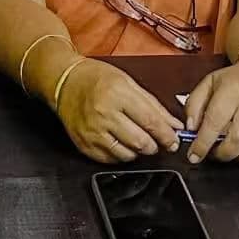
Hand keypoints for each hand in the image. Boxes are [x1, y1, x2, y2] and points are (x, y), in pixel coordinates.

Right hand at [55, 59, 182, 163]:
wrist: (64, 82)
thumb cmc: (96, 78)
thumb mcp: (128, 82)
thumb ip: (154, 105)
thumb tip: (174, 125)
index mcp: (117, 94)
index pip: (150, 122)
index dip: (167, 135)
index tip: (174, 140)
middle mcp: (104, 114)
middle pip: (140, 142)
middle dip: (155, 146)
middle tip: (158, 142)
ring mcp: (92, 132)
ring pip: (127, 155)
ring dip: (138, 151)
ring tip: (138, 140)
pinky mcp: (84, 145)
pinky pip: (111, 160)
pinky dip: (121, 155)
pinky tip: (122, 142)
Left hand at [183, 50, 238, 165]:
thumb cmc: (236, 81)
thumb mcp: (209, 83)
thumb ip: (194, 104)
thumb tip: (190, 129)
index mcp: (233, 90)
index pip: (215, 122)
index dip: (202, 143)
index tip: (194, 155)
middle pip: (238, 140)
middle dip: (222, 154)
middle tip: (215, 154)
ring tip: (233, 153)